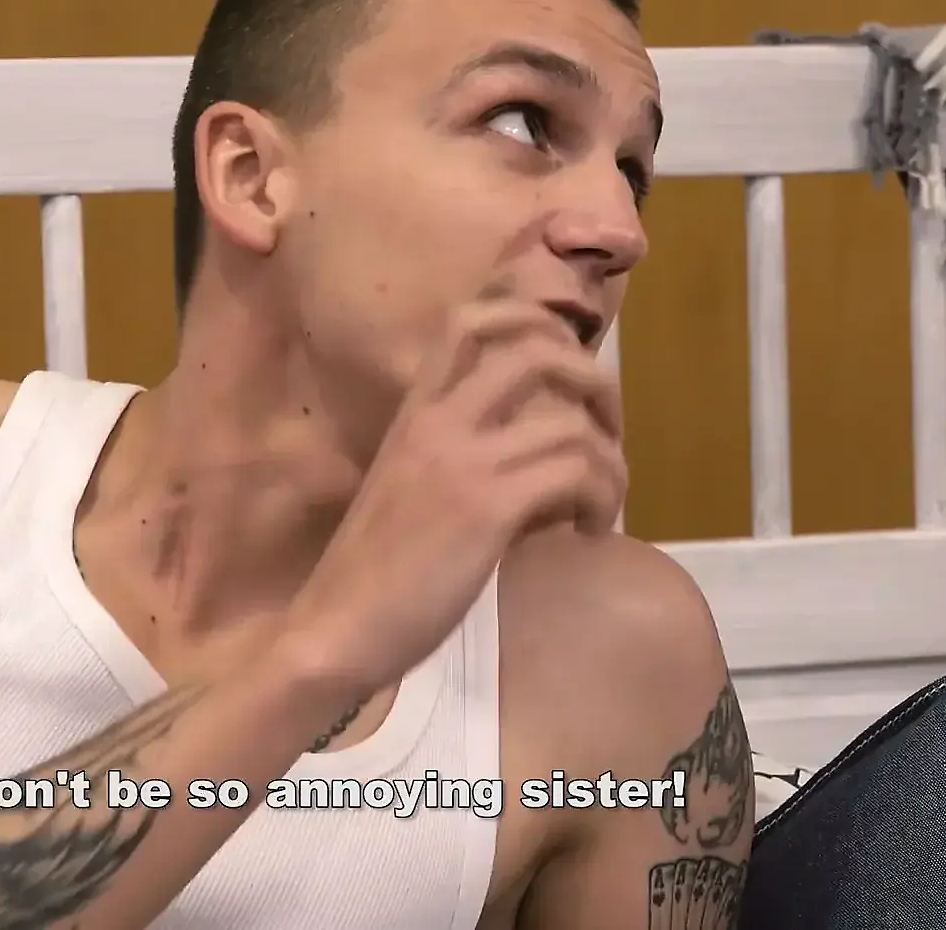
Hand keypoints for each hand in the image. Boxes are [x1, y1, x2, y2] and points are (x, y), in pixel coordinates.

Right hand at [282, 238, 626, 698]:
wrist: (336, 628)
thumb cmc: (374, 571)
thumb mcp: (417, 488)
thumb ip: (470, 456)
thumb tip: (546, 459)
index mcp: (416, 410)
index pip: (471, 318)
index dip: (535, 322)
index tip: (564, 377)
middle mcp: (439, 419)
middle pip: (537, 346)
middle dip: (594, 382)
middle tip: (603, 435)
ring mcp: (463, 461)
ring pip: (573, 422)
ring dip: (609, 462)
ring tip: (601, 503)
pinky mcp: (487, 509)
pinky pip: (576, 473)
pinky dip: (602, 500)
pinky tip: (589, 533)